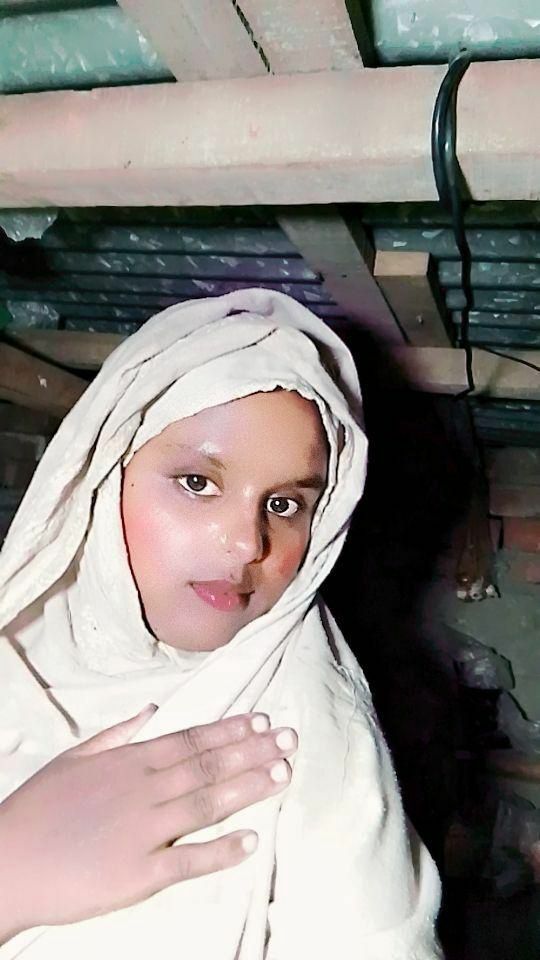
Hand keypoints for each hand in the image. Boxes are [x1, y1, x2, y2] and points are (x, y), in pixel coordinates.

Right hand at [0, 707, 296, 940]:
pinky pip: (189, 859)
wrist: (7, 863)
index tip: (263, 720)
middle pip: (208, 765)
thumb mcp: (73, 758)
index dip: (230, 730)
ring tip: (282, 775)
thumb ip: (118, 733)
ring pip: (207, 803)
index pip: (191, 739)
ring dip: (249, 788)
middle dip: (253, 750)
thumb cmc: (37, 809)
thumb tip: (151, 708)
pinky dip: (221, 851)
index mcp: (128, 760)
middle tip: (289, 740)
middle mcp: (143, 789)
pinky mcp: (139, 873)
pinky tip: (250, 841)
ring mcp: (143, 830)